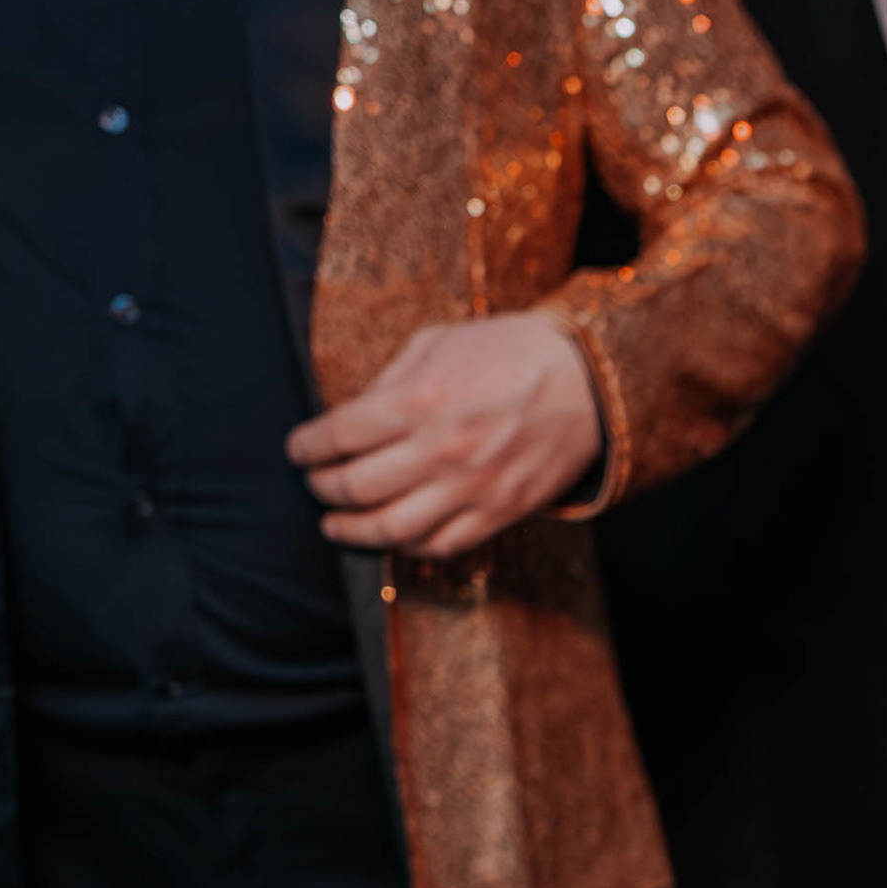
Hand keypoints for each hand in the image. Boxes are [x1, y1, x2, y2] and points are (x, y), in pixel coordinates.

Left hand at [289, 312, 602, 556]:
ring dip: (352, 529)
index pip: (339, 435)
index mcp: (421, 400)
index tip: (299, 450)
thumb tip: (348, 417)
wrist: (587, 382)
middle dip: (323, 487)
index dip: (308, 447)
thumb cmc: (509, 352)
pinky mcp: (499, 512)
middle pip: (356, 486)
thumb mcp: (439, 341)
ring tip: (335, 523)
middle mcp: (441, 450)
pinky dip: (408, 545)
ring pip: (391, 528)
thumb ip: (389, 381)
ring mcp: (472, 488)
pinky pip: (441, 544)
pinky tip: (392, 535)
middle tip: (315, 483)